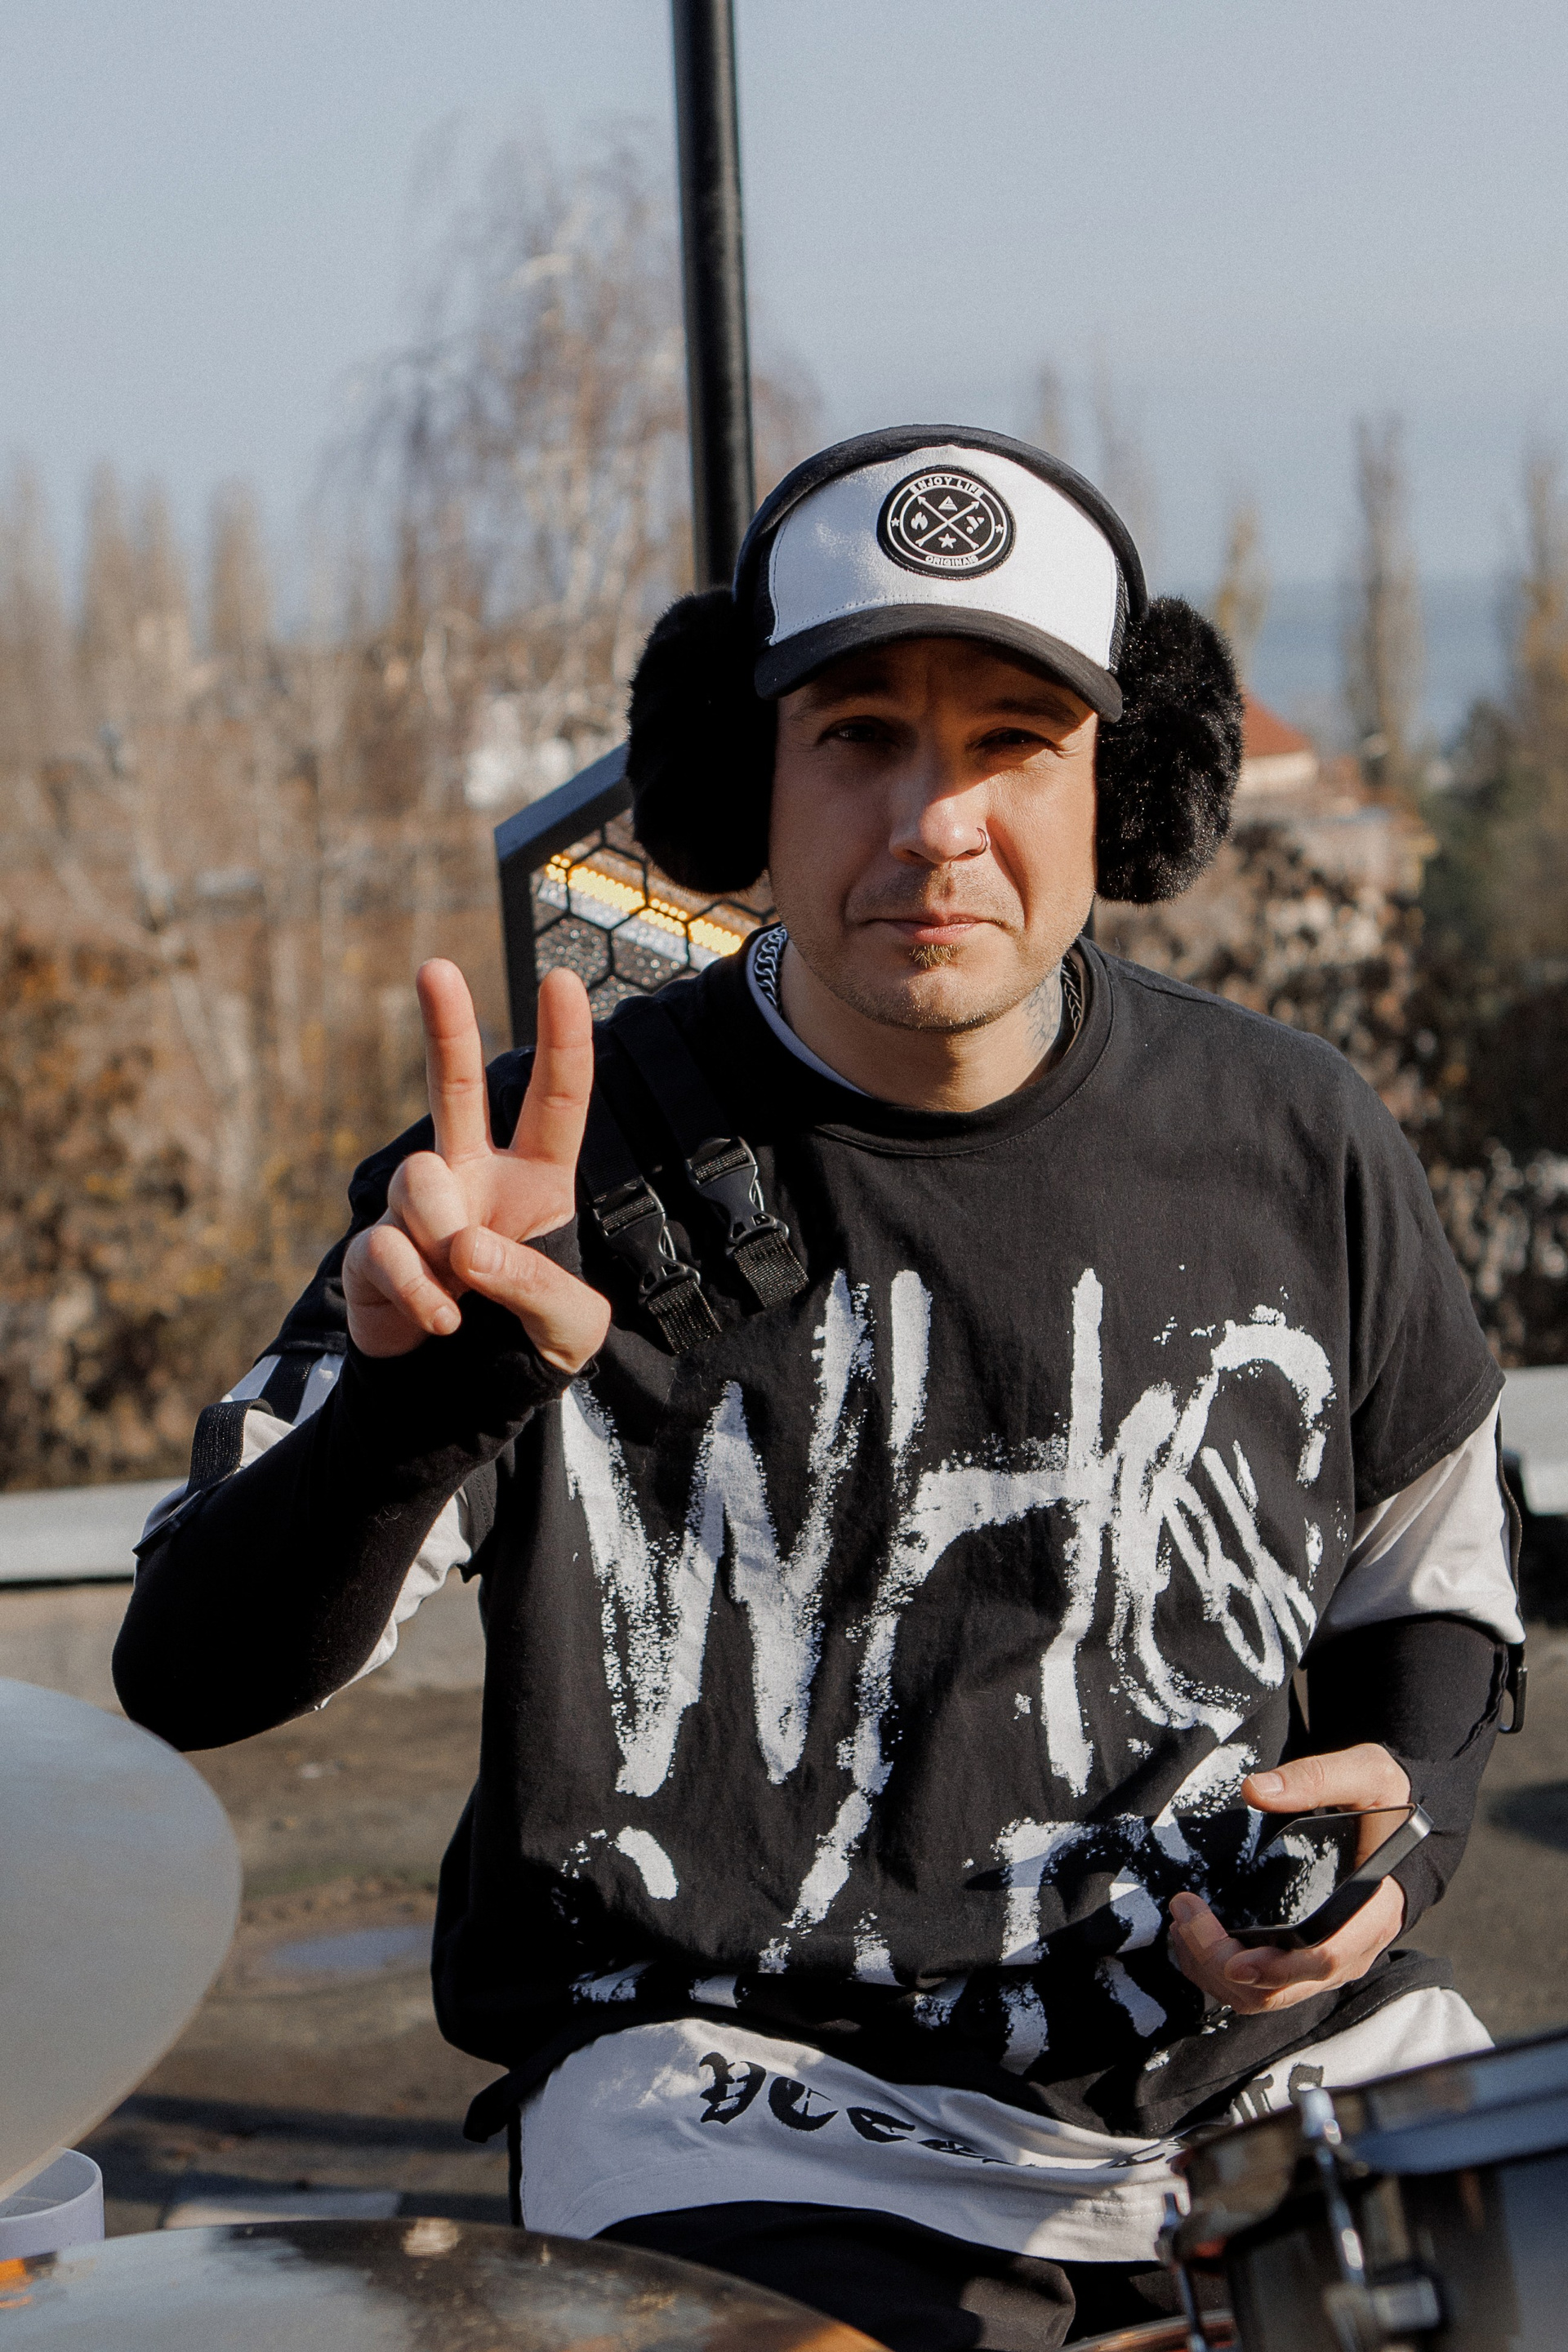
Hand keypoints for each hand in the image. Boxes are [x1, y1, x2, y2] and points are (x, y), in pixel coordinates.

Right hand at [342, 960, 610, 1373]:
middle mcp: (474, 1178)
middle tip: (435, 965)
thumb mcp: (573, 1329)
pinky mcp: (374, 1251)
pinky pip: (387, 1249)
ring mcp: (419, 1211)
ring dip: (444, 1237)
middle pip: (455, 1085)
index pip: (556, 1102)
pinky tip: (439, 1322)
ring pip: (419, 1179)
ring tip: (464, 1297)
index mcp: (536, 1182)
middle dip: (446, 1024)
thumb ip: (537, 1285)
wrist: (458, 1404)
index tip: (563, 979)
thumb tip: (466, 1249)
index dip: (563, 1043)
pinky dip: (418, 1292)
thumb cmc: (528, 1352)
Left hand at [1167, 1743, 1412, 2016]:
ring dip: (1214, 1970)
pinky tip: (1195, 1936)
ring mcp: (1326, 1959)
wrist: (1400, 1823)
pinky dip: (1220, 1971)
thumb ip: (1315, 1778)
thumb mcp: (1365, 1774)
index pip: (1325, 1960)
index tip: (1229, 1955)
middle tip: (1184, 1914)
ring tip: (1182, 1923)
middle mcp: (1351, 1949)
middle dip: (1223, 1962)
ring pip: (1265, 1996)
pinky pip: (1261, 1986)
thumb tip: (1256, 1790)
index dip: (1276, 1967)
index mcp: (1372, 1912)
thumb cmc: (1386, 1803)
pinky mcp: (1305, 1957)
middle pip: (1283, 1987)